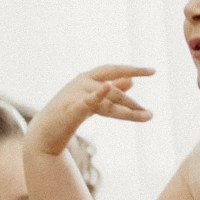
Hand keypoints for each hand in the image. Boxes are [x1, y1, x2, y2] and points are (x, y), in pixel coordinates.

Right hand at [29, 66, 154, 156]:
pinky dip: (98, 94)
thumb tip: (131, 81)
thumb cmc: (69, 112)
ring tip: (148, 117)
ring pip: (108, 100)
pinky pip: (88, 101)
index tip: (152, 70)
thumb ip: (111, 90)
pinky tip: (107, 87)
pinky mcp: (71, 108)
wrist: (46, 130)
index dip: (132, 69)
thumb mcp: (93, 99)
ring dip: (129, 110)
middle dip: (132, 100)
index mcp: (87, 77)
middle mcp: (82, 82)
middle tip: (150, 112)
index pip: (113, 70)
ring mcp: (76, 94)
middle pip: (113, 88)